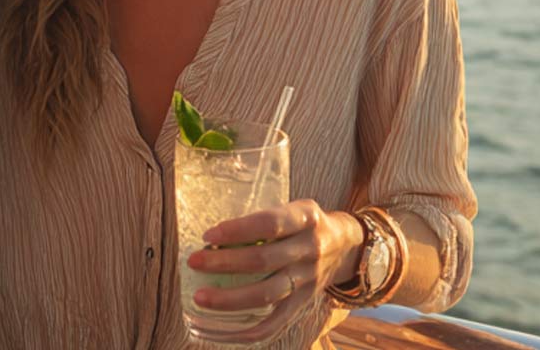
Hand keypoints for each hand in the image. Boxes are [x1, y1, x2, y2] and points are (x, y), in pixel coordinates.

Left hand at [185, 199, 361, 343]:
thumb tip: (211, 236)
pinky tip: (217, 330)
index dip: (238, 230)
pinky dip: (244, 332)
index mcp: (306, 217)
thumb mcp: (294, 208)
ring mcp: (308, 280)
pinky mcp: (303, 304)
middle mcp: (310, 249)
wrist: (345, 246)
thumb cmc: (303, 224)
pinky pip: (273, 324)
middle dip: (224, 263)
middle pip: (264, 260)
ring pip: (266, 295)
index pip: (270, 223)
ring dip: (229, 299)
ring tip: (200, 297)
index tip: (208, 235)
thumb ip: (263, 219)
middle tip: (194, 262)